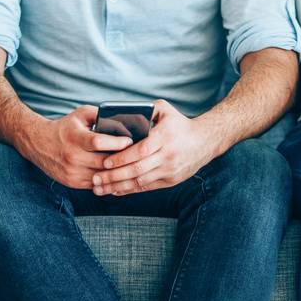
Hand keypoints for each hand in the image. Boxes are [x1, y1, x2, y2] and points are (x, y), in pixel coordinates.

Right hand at [20, 105, 132, 189]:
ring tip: (129, 166)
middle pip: (104, 162)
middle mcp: (72, 156)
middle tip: (136, 155)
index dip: (117, 143)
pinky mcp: (72, 182)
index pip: (99, 142)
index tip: (130, 141)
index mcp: (75, 138)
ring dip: (116, 172)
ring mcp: (72, 172)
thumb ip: (99, 114)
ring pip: (102, 176)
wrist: (39, 144)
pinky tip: (117, 175)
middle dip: (122, 159)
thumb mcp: (79, 115)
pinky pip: (95, 184)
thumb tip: (122, 119)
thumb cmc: (65, 127)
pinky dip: (107, 180)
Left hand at [93, 101, 218, 195]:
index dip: (122, 158)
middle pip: (137, 169)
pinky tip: (114, 191)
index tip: (104, 162)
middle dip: (114, 176)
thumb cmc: (180, 124)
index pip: (140, 150)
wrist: (204, 142)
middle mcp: (168, 155)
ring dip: (118, 186)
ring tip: (99, 189)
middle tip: (95, 179)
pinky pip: (147, 187)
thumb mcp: (165, 110)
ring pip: (140, 181)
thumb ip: (146, 109)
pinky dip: (129, 190)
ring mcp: (170, 170)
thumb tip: (123, 113)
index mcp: (165, 137)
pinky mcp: (171, 180)